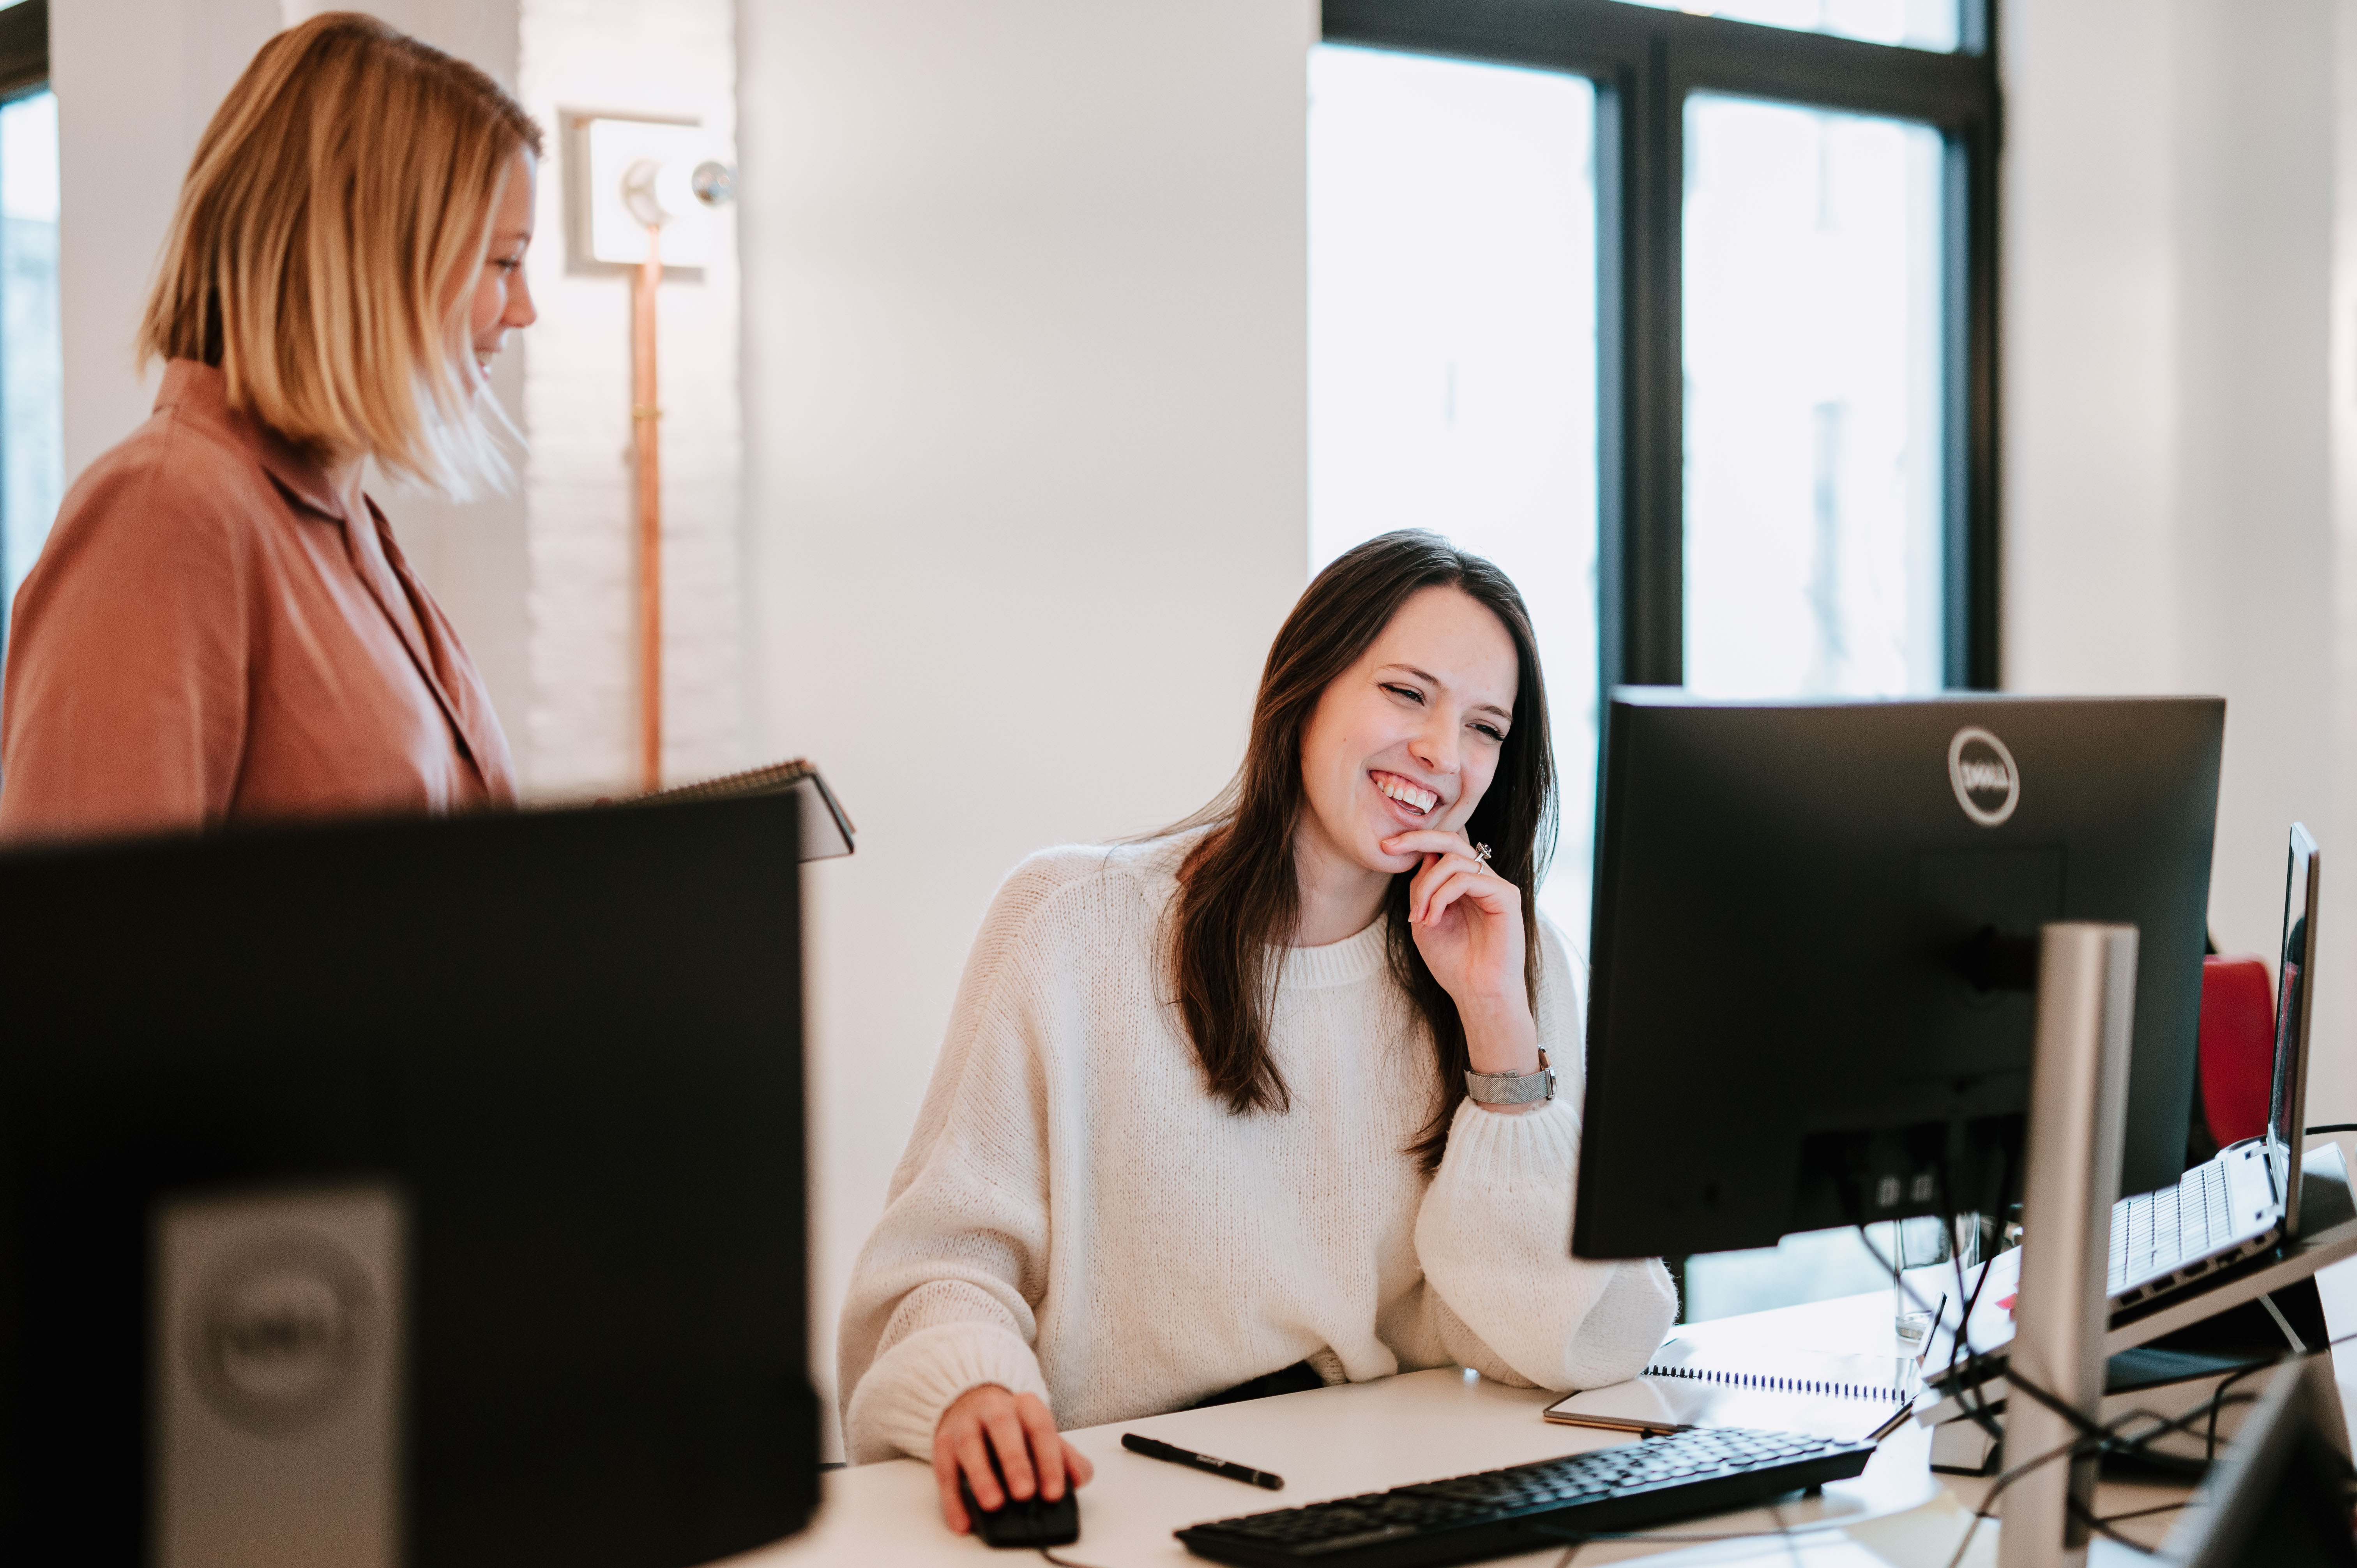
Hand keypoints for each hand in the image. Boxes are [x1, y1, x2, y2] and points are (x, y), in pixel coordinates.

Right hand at [933, 1384, 1094, 1533]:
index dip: (1049, 1461)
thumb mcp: (1044, 1437)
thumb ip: (1067, 1457)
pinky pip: (944, 1471)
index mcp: (1025, 1406)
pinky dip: (952, 1500)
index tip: (1054, 1493)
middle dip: (1015, 1461)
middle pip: (1003, 1427)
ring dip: (981, 1476)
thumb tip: (1078, 1479)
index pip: (1041, 1428)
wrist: (973, 1405)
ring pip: (969, 1445)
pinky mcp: (942, 1443)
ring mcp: (965, 1424)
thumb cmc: (1015, 1430)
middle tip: (1024, 1494)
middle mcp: (994, 1409)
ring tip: (993, 1505)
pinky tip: (963, 1521)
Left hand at [1381, 828, 1538, 1088]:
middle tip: (1390, 847)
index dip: (1415, 842)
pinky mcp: (1507, 895)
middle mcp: (1481, 880)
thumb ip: (1422, 888)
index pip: (1442, 849)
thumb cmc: (1453, 963)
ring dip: (1426, 887)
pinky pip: (1467, 878)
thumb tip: (1421, 855)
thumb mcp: (1424, 921)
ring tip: (1418, 917)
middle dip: (1417, 838)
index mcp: (1463, 884)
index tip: (1385, 847)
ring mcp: (1496, 885)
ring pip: (1453, 860)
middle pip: (1451, 840)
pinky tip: (1432, 919)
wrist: (1476, 993)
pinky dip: (1441, 896)